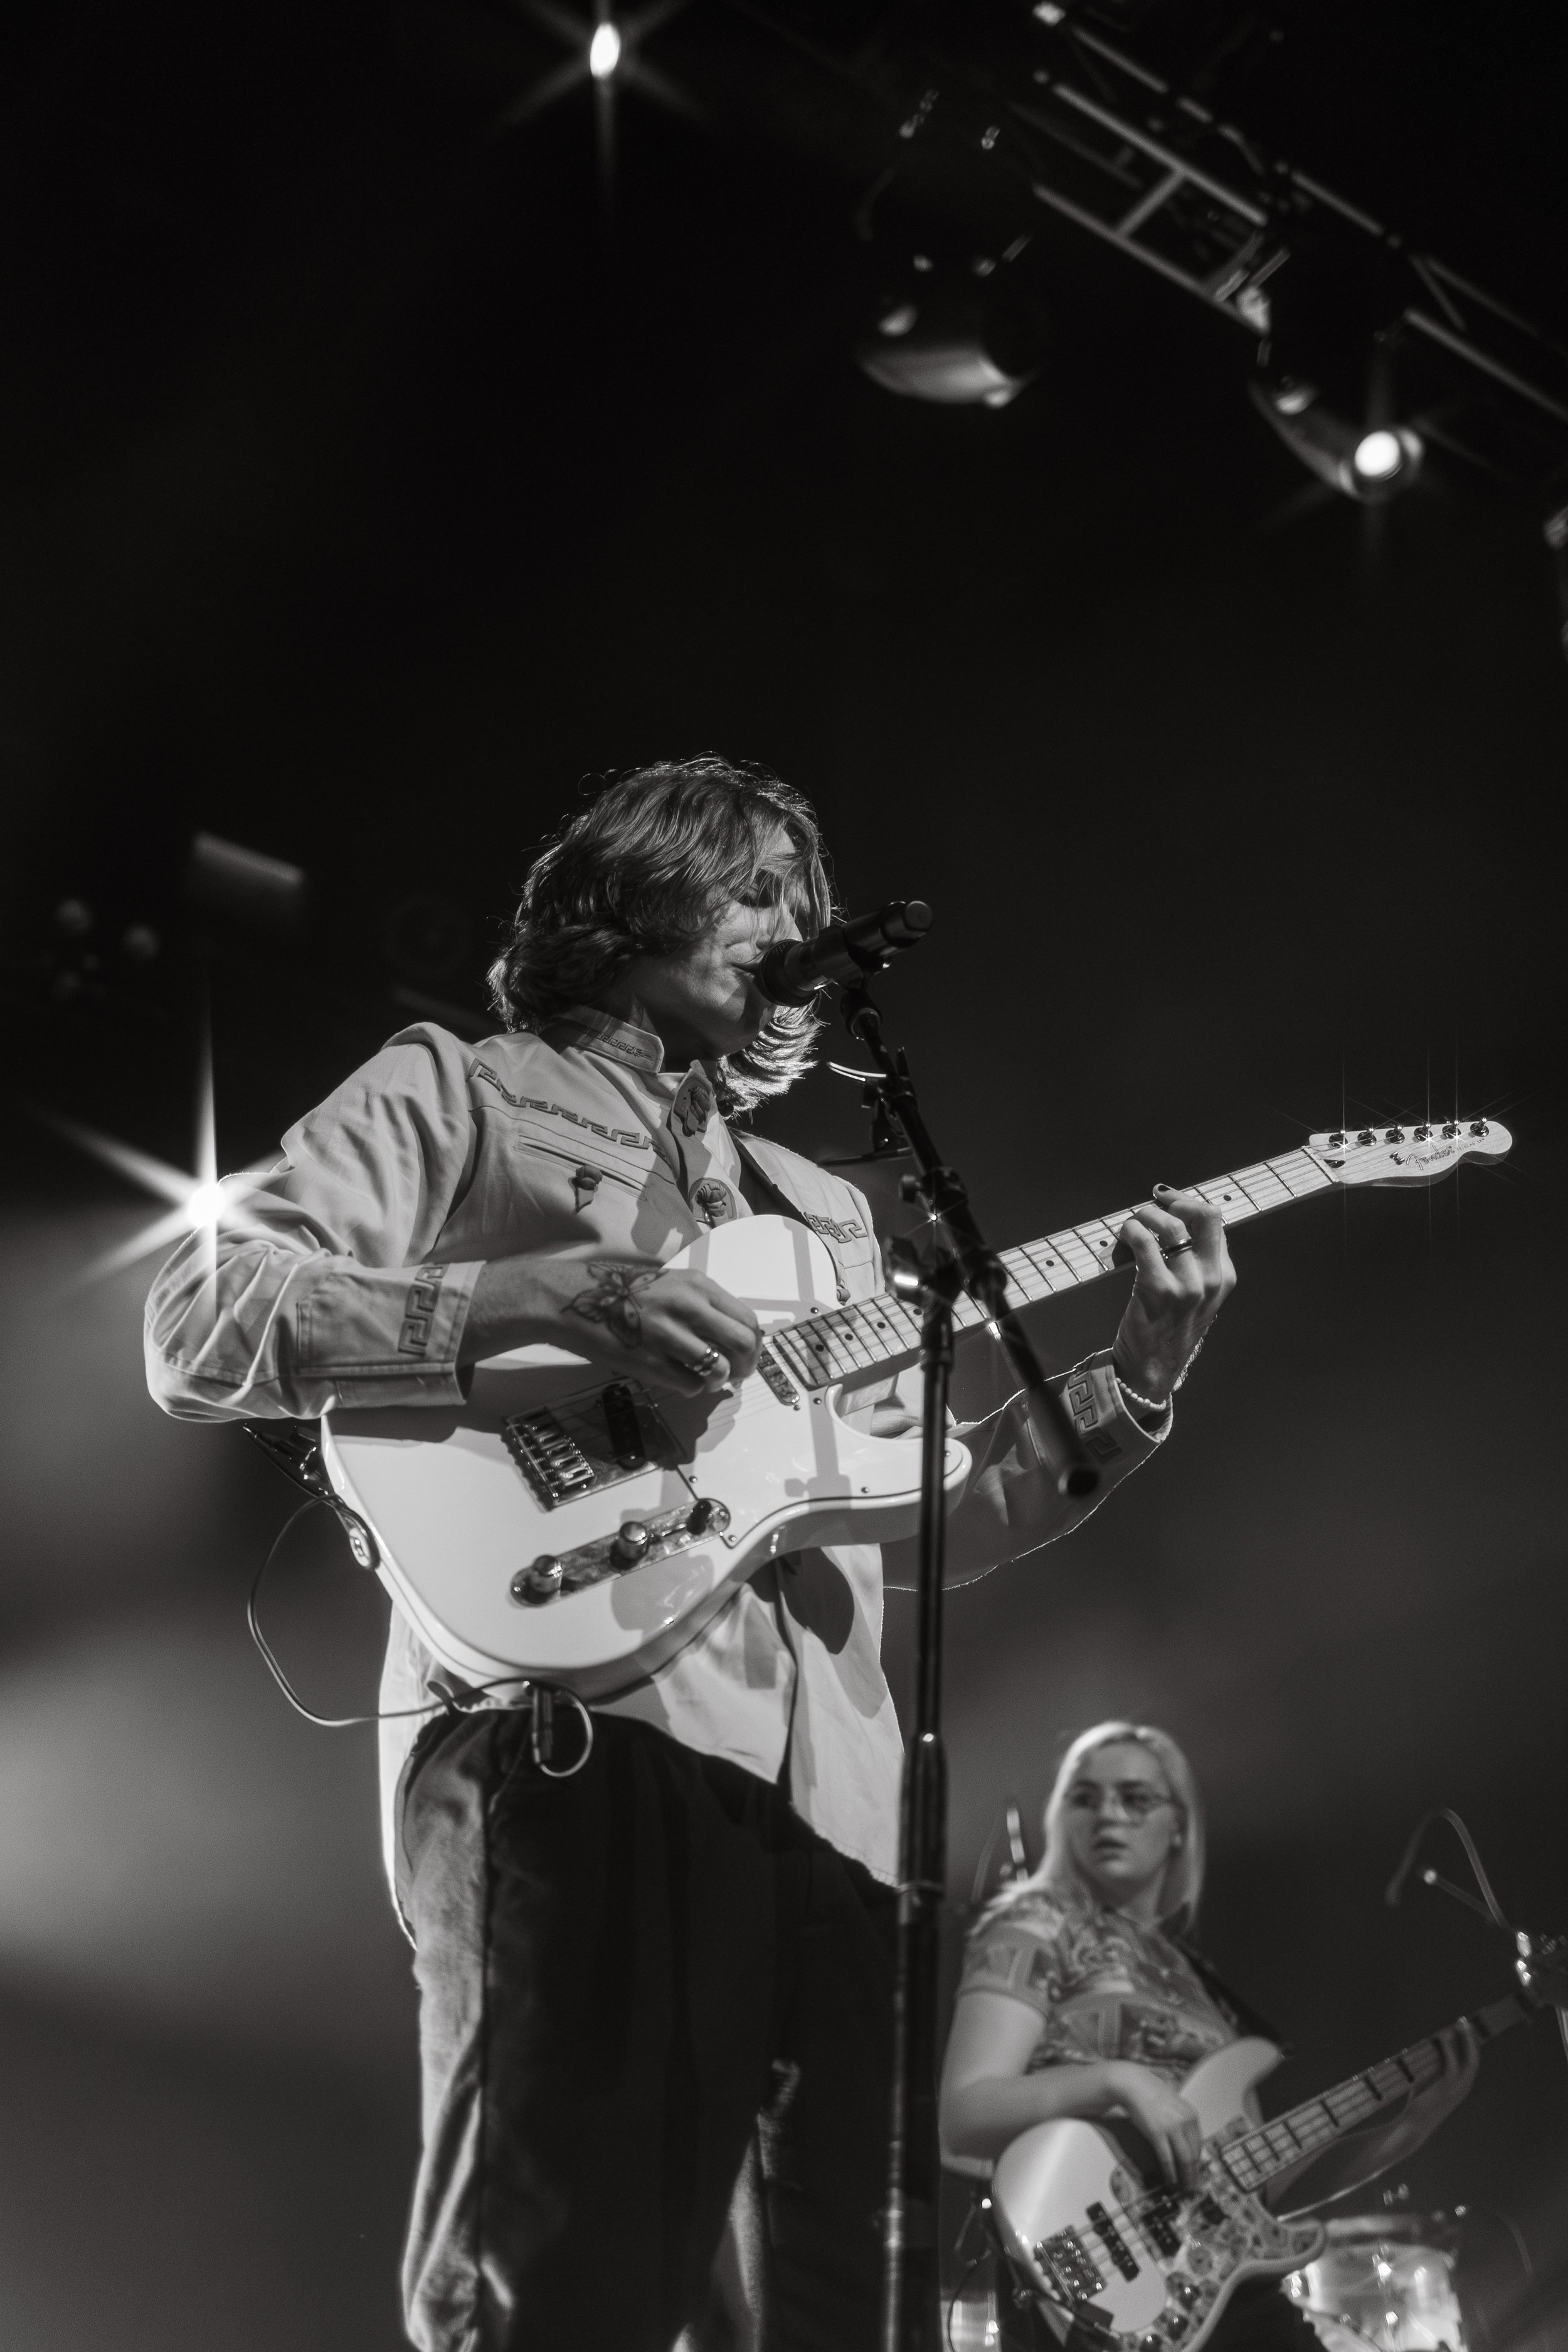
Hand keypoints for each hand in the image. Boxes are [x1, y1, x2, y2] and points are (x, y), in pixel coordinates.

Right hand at [463, 1255, 761, 1396]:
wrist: (570, 1299)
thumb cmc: (617, 1290)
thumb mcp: (667, 1282)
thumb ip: (700, 1303)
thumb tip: (730, 1333)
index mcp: (695, 1285)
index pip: (747, 1318)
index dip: (754, 1344)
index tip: (747, 1355)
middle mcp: (686, 1306)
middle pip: (743, 1344)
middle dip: (746, 1366)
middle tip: (735, 1375)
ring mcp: (667, 1335)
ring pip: (719, 1369)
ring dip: (717, 1381)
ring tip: (704, 1379)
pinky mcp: (647, 1361)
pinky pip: (689, 1385)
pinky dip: (690, 1388)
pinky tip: (677, 1379)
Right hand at [1106, 2062, 1203, 2191]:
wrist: (1133, 2085)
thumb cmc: (1151, 2094)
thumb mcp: (1173, 2105)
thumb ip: (1182, 2121)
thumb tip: (1186, 2142)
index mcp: (1191, 2115)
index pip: (1199, 2144)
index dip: (1198, 2161)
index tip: (1197, 2173)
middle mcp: (1185, 2121)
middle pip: (1194, 2153)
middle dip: (1194, 2173)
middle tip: (1194, 2187)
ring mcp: (1172, 2127)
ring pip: (1184, 2158)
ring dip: (1185, 2176)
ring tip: (1184, 2187)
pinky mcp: (1157, 2133)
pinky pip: (1167, 2158)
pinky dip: (1170, 2172)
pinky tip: (1171, 2180)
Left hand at [1112, 1186, 1235, 1407]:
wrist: (1152, 1368)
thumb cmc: (1169, 1328)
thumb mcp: (1198, 1296)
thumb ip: (1197, 1262)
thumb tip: (1176, 1220)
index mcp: (1223, 1276)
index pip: (1215, 1222)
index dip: (1187, 1204)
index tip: (1167, 1200)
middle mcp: (1211, 1279)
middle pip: (1206, 1215)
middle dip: (1177, 1202)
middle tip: (1155, 1204)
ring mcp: (1186, 1285)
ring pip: (1171, 1225)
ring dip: (1146, 1216)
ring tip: (1133, 1225)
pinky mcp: (1158, 1289)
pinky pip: (1144, 1242)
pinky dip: (1130, 1231)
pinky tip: (1124, 1238)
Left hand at [1404, 2022, 1479, 2134]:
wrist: (1414, 2123)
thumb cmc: (1419, 2104)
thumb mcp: (1427, 2082)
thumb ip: (1431, 2067)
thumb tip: (1426, 2046)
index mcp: (1461, 2087)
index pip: (1472, 2063)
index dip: (1471, 2045)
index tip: (1466, 2029)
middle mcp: (1464, 2088)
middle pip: (1475, 2059)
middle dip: (1472, 2039)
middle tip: (1466, 2021)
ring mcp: (1458, 2089)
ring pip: (1469, 2059)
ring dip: (1465, 2040)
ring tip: (1460, 2024)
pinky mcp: (1447, 2087)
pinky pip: (1451, 2063)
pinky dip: (1449, 2048)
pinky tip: (1443, 2036)